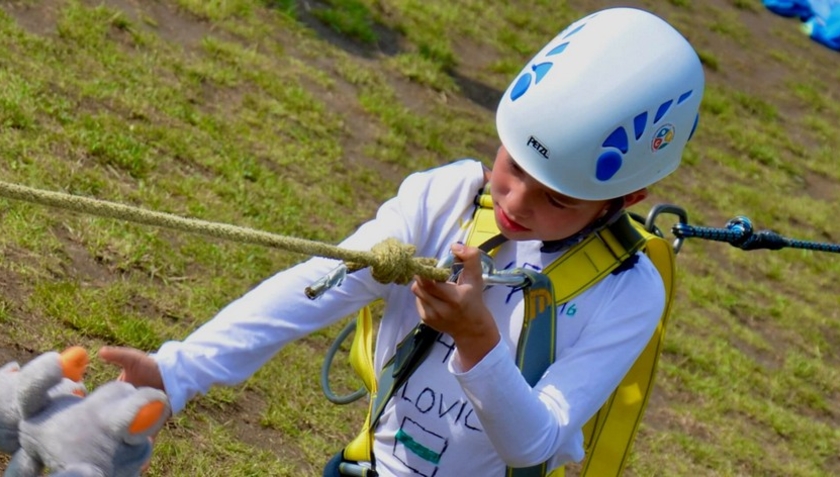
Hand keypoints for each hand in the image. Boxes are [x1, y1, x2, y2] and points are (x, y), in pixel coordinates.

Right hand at [98, 346, 167, 473]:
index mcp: (117, 396)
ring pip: (127, 435)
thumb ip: (118, 356)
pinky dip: (143, 449)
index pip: (102, 409)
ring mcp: (138, 418)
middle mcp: (126, 409)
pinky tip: (139, 463)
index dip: (93, 417)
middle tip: (90, 451)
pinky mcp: (152, 423)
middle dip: (104, 437)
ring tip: (112, 464)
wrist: (174, 374)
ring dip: (121, 448)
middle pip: (112, 425)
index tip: (81, 428)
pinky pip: (146, 439)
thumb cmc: (152, 365)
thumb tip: (100, 352)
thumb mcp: (134, 358)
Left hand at [411, 243, 499, 369]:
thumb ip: (470, 257)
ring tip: (435, 284)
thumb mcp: (476, 277)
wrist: (472, 328)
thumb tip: (454, 246)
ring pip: (416, 292)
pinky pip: (418, 301)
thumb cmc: (473, 299)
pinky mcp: (426, 320)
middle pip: (419, 286)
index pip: (428, 282)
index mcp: (454, 298)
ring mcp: (432, 316)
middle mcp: (441, 309)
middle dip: (423, 276)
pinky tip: (434, 296)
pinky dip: (423, 295)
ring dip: (423, 285)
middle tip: (432, 272)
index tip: (431, 264)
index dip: (426, 270)